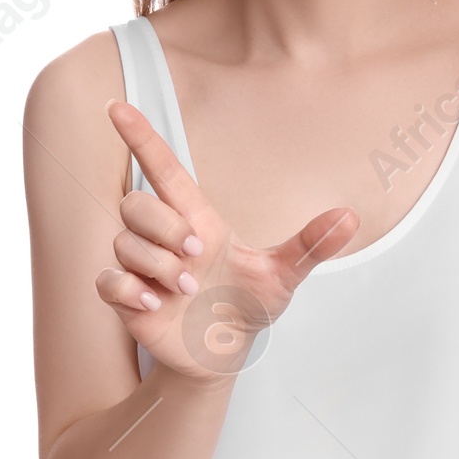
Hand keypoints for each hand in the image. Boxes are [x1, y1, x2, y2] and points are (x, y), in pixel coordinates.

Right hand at [98, 99, 358, 380]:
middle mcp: (164, 236)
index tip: (116, 106)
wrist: (226, 351)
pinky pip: (108, 280)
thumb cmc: (248, 304)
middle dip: (167, 228)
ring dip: (158, 266)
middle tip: (199, 257)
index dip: (140, 136)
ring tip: (187, 290)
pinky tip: (154, 304)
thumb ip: (311, 246)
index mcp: (197, 218)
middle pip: (137, 203)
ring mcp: (142, 266)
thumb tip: (350, 218)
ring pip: (124, 242)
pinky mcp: (127, 298)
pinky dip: (128, 290)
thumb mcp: (283, 276)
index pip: (162, 167)